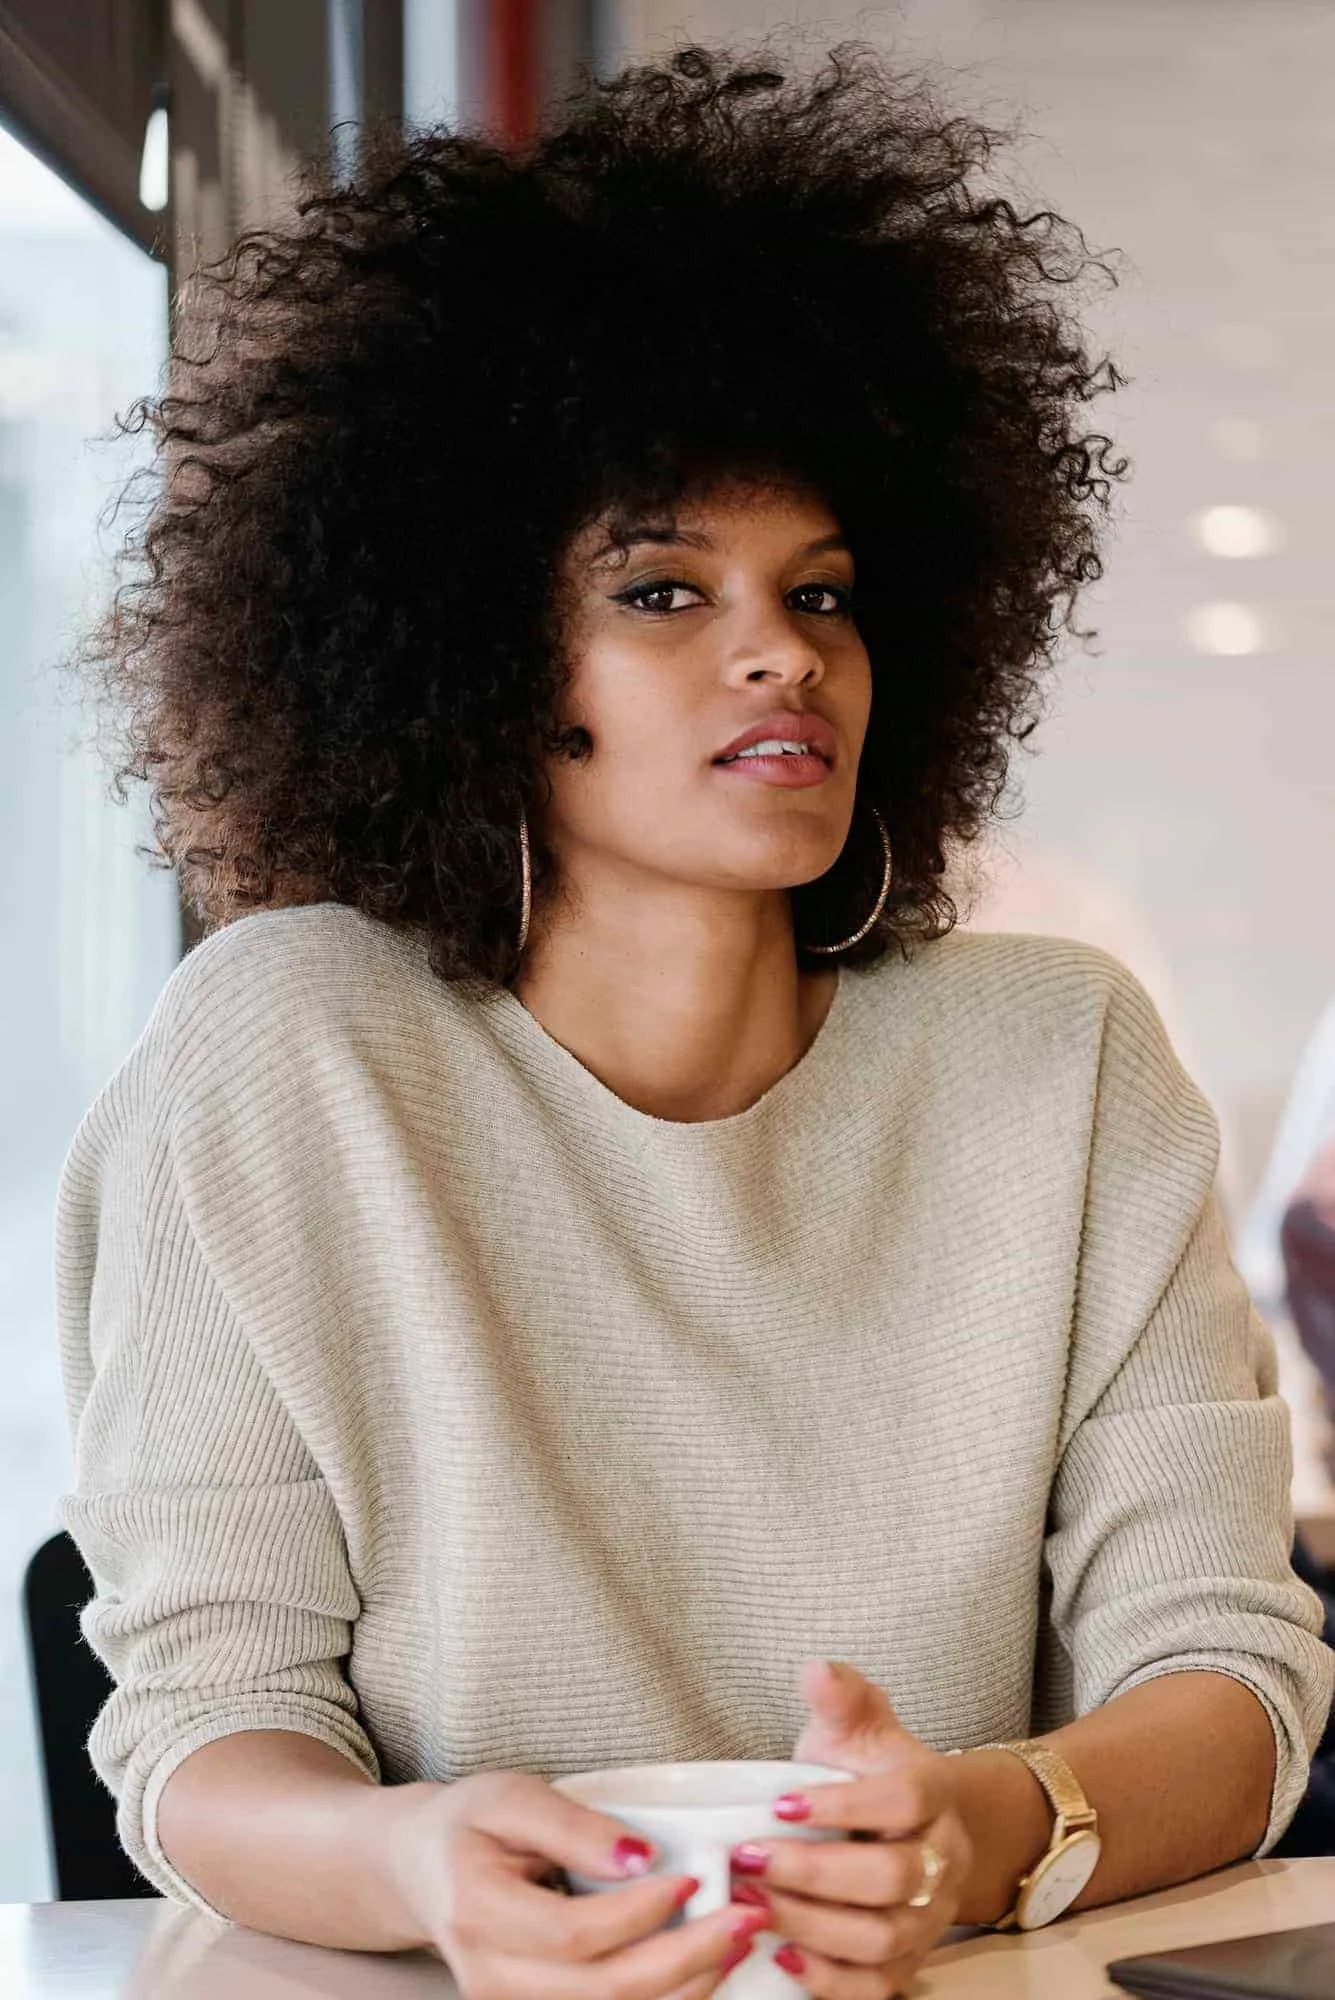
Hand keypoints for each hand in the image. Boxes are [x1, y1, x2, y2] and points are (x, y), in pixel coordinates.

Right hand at [384, 1767, 769, 1998]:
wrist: (422, 1868)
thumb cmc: (470, 1823)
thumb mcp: (512, 1797)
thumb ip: (575, 1826)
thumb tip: (644, 1857)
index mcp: (477, 1912)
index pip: (573, 1934)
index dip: (641, 1914)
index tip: (695, 1881)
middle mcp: (488, 1978)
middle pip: (600, 1992)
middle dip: (684, 1961)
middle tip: (746, 1919)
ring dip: (684, 1989)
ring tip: (735, 1944)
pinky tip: (701, 1972)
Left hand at [726, 1660, 972, 1997]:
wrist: (911, 1829)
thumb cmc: (868, 1773)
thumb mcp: (856, 1727)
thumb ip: (840, 1697)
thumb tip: (816, 1668)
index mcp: (935, 1793)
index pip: (902, 1800)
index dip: (843, 1805)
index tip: (778, 1804)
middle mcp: (945, 1859)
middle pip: (891, 1877)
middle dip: (812, 1872)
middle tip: (746, 1860)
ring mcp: (932, 1916)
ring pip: (883, 1937)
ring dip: (811, 1925)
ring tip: (749, 1905)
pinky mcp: (911, 1961)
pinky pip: (879, 1986)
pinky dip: (830, 1979)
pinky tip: (782, 1953)